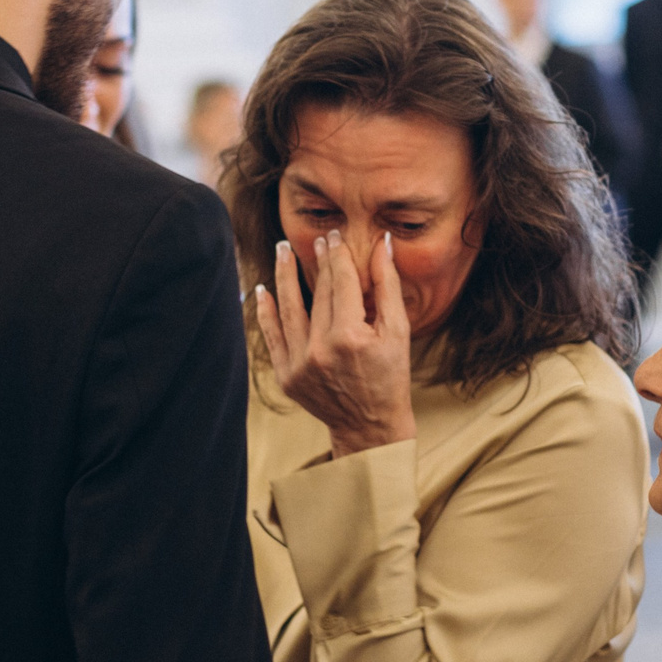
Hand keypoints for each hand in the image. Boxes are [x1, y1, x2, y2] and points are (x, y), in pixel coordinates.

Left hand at [254, 230, 415, 458]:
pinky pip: (272, 336)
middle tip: (318, 239)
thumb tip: (382, 245)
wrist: (370, 426)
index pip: (342, 284)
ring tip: (282, 248)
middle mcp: (321, 349)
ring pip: (289, 308)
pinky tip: (262, 289)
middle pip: (319, 294)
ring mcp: (299, 364)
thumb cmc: (391, 378)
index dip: (339, 256)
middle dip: (319, 263)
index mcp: (350, 337)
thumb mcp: (399, 333)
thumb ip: (389, 286)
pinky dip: (265, 312)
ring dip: (284, 275)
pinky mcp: (286, 376)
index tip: (336, 236)